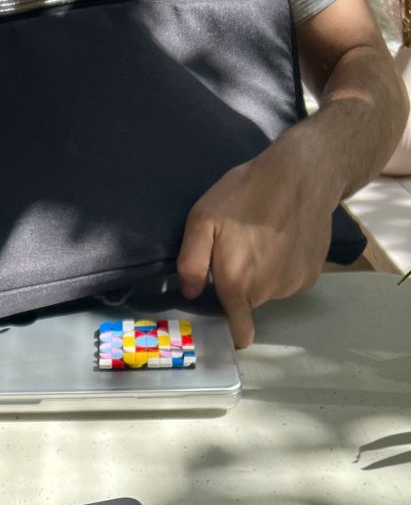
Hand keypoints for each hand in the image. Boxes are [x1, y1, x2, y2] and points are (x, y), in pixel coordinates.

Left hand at [177, 140, 334, 348]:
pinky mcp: (313, 273)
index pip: (238, 332)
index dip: (230, 330)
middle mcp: (269, 292)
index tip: (224, 316)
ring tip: (264, 238)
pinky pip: (291, 279)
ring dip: (264, 274)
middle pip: (249, 303)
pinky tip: (284, 238)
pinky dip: (286, 266)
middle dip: (241, 285)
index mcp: (239, 285)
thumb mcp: (202, 219)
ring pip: (270, 290)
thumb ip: (191, 263)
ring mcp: (294, 283)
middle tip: (240, 248)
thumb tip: (191, 293)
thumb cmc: (246, 194)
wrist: (303, 173)